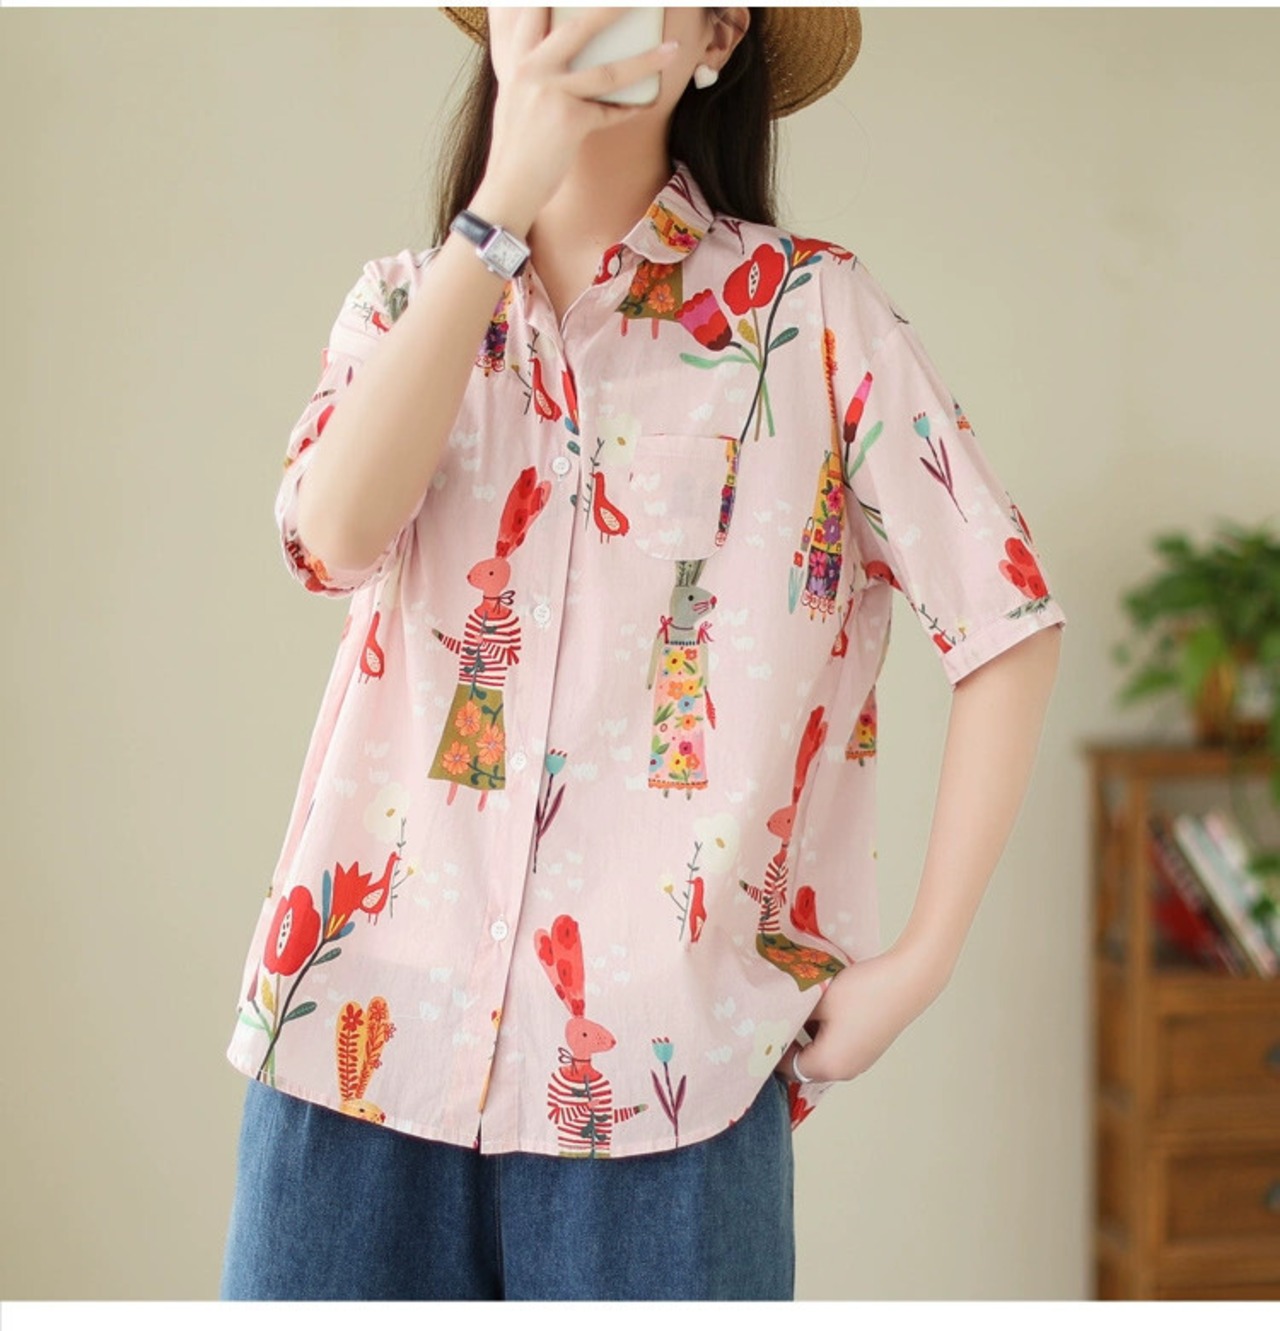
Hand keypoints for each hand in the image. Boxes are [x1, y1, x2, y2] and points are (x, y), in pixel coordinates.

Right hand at [476, 7, 681, 229]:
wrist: (508, 186)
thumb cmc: (515, 144)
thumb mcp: (512, 95)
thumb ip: (530, 67)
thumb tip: (549, 48)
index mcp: (518, 59)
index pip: (533, 10)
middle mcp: (533, 70)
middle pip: (579, 27)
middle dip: (612, 8)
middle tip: (638, 0)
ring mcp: (551, 95)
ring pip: (608, 72)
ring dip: (645, 62)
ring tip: (672, 51)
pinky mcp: (569, 122)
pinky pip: (610, 113)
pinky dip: (629, 110)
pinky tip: (645, 104)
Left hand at [777, 943, 945, 1085]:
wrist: (907, 981)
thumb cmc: (860, 991)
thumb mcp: (817, 999)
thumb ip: (793, 1014)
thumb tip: (775, 1018)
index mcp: (827, 1066)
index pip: (785, 1066)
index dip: (771, 1047)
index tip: (760, 1026)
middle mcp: (844, 1072)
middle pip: (802, 1064)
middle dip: (789, 1041)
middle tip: (776, 1016)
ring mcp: (859, 1062)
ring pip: (820, 1055)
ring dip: (807, 1036)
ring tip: (798, 1007)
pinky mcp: (868, 1049)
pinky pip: (836, 1048)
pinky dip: (824, 1034)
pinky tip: (822, 1007)